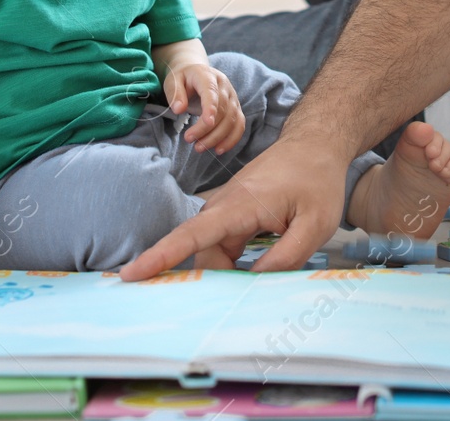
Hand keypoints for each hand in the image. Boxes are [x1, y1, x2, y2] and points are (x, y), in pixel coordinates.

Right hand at [120, 135, 347, 279]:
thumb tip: (252, 283)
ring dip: (225, 272)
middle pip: (202, 250)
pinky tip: (251, 272)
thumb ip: (286, 257)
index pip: (194, 234)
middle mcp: (226, 204)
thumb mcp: (315, 224)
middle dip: (208, 278)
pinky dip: (232, 261)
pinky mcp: (235, 211)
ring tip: (250, 287)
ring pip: (214, 249)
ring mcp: (229, 206)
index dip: (162, 255)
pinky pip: (224, 242)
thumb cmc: (317, 180)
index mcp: (242, 204)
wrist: (315, 145)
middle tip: (229, 304)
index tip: (132, 273)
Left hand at [164, 61, 245, 154]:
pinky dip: (232, 139)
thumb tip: (179, 109)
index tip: (207, 123)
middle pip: (222, 110)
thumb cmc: (183, 79)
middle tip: (189, 139)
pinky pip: (239, 125)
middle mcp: (224, 86)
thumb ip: (175, 93)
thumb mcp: (173, 81)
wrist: (195, 72)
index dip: (211, 108)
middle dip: (207, 129)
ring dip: (217, 137)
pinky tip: (219, 149)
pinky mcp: (236, 108)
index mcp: (208, 76)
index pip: (212, 92)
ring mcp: (233, 97)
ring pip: (232, 120)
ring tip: (199, 147)